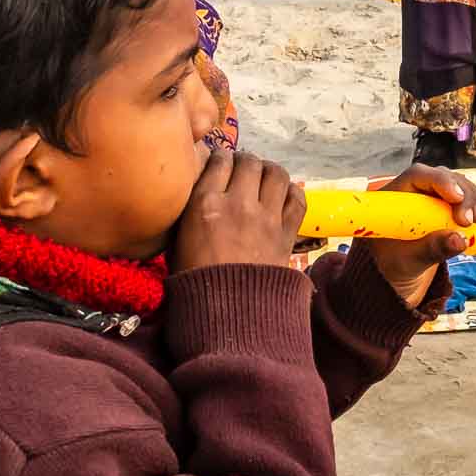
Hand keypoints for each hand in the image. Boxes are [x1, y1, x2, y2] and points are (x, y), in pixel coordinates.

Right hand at [170, 149, 306, 272]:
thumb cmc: (193, 284)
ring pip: (276, 173)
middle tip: (241, 169)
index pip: (218, 160)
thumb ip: (189, 212)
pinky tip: (283, 195)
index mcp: (205, 204)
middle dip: (245, 161)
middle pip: (249, 161)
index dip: (220, 157)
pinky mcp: (287, 233)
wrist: (228, 319)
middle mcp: (238, 204)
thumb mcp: (177, 243)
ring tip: (263, 177)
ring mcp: (266, 217)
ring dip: (269, 171)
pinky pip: (297, 198)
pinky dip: (292, 191)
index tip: (219, 162)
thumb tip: (197, 189)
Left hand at [363, 164, 475, 307]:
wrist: (397, 274)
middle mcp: (414, 190)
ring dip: (473, 199)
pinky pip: (465, 197)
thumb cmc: (393, 264)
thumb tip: (460, 240)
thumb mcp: (408, 260)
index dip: (440, 181)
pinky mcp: (446, 206)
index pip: (417, 175)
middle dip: (463, 195)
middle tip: (471, 220)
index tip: (457, 197)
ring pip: (458, 185)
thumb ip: (432, 249)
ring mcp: (432, 196)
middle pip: (443, 178)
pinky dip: (475, 204)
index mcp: (395, 196)